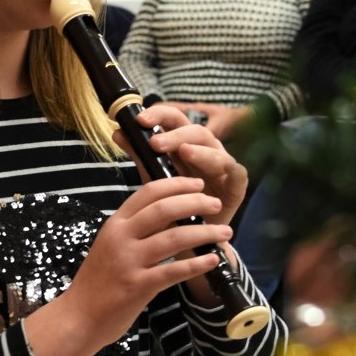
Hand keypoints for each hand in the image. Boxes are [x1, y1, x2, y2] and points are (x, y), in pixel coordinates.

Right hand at [23, 173, 232, 355]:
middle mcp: (121, 237)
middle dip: (196, 203)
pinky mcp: (138, 285)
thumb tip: (169, 215)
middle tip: (216, 204)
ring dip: (204, 232)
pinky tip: (212, 260)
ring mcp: (129, 261)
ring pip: (174, 237)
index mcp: (116, 223)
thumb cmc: (97, 281)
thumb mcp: (110, 245)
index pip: (148, 192)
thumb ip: (135, 230)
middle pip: (164, 209)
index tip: (198, 184)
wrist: (79, 316)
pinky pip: (173, 270)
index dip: (177, 184)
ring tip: (225, 232)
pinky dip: (196, 264)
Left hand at [127, 103, 248, 225]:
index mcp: (184, 144)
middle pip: (195, 130)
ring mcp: (222, 165)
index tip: (139, 119)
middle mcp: (205, 149)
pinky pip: (236, 171)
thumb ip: (140, 154)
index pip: (174, 119)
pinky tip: (215, 170)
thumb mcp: (153, 177)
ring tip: (183, 151)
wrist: (189, 240)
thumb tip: (118, 132)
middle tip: (155, 142)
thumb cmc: (173, 204)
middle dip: (175, 134)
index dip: (159, 115)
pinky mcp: (236, 184)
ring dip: (198, 149)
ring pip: (215, 148)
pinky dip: (224, 166)